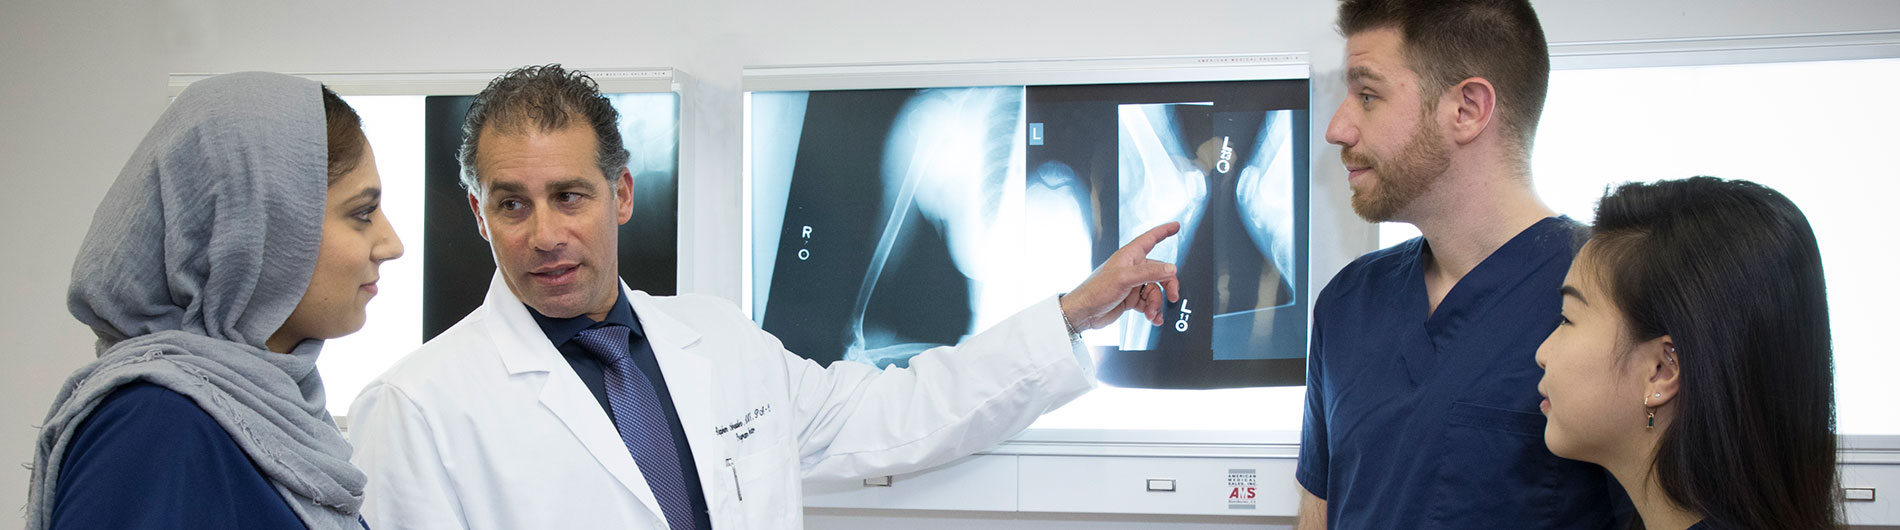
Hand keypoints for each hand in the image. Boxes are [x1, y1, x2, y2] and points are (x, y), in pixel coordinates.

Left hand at [1059, 222, 1182, 330]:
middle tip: (1173, 297)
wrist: (1084, 313)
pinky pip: (1149, 303)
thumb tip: (1171, 268)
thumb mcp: (1124, 279)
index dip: (1164, 231)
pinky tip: (1153, 317)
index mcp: (1129, 256)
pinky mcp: (1131, 299)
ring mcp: (1132, 284)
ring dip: (1157, 303)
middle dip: (1168, 285)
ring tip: (1152, 313)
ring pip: (1155, 290)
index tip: (1176, 226)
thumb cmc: (1095, 291)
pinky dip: (1152, 310)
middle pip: (1160, 272)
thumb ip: (1149, 272)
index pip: (1150, 239)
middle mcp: (1132, 268)